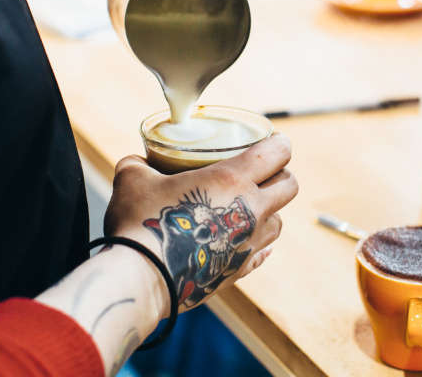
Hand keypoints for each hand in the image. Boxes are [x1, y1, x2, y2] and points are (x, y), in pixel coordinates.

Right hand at [103, 133, 296, 309]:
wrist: (141, 280)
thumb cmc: (140, 224)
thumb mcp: (132, 179)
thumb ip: (138, 164)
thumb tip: (137, 162)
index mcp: (231, 180)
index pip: (277, 153)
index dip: (280, 142)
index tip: (274, 140)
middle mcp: (250, 211)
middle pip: (289, 187)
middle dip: (281, 175)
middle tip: (262, 171)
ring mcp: (248, 244)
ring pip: (279, 222)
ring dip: (269, 210)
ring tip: (247, 207)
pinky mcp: (239, 271)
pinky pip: (262, 253)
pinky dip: (257, 242)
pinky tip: (243, 240)